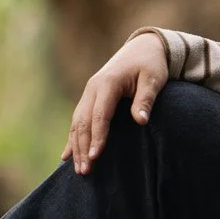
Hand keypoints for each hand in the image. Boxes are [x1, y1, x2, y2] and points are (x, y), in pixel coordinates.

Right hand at [62, 32, 168, 174]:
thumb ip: (146, 99)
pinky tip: (66, 156)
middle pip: (83, 121)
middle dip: (82, 147)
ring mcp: (89, 93)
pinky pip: (78, 120)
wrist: (143, 47)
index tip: (95, 156)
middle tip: (85, 171)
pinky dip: (72, 139)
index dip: (97, 136)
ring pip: (77, 123)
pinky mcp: (90, 97)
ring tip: (79, 170)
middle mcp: (93, 87)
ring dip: (76, 146)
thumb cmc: (151, 65)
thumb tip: (141, 121)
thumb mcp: (154, 79)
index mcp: (108, 82)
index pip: (100, 114)